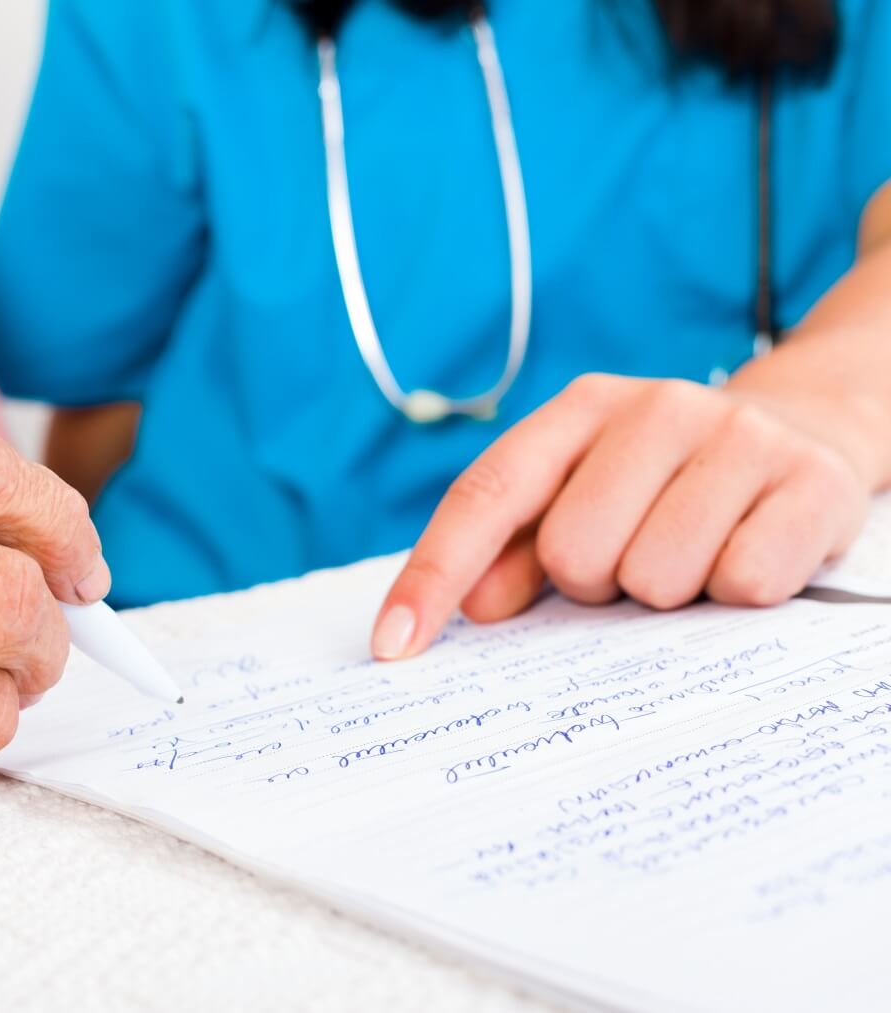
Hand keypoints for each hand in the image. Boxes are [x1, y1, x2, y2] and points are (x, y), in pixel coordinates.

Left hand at [373, 374, 876, 658]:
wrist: (808, 429)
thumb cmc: (665, 484)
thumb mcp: (583, 496)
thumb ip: (515, 552)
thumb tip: (475, 608)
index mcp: (578, 411)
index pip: (485, 497)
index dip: (433, 576)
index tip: (394, 646)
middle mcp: (654, 408)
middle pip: (573, 553)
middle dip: (594, 584)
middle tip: (632, 562)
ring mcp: (738, 437)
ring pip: (657, 576)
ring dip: (667, 594)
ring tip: (693, 554)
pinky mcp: (812, 481)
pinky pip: (743, 584)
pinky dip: (737, 592)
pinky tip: (745, 553)